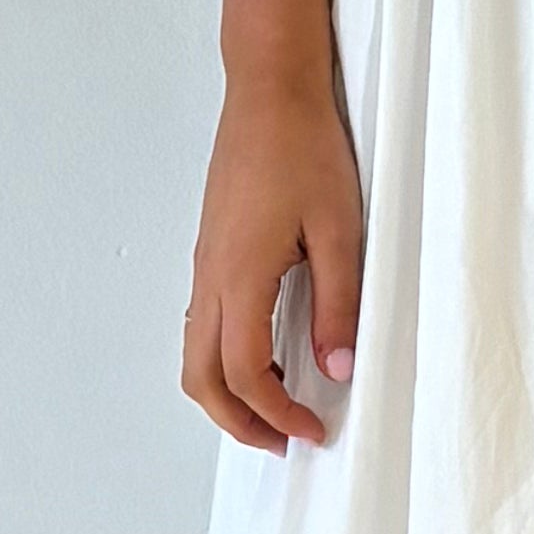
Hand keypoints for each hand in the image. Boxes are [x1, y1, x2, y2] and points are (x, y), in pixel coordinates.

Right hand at [183, 69, 364, 453]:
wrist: (269, 92)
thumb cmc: (305, 149)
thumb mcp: (339, 230)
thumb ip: (339, 303)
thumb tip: (338, 368)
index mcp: (240, 276)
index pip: (246, 374)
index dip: (278, 415)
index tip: (314, 431)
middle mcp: (211, 277)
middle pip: (201, 378)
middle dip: (238, 422)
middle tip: (285, 441)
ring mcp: (204, 264)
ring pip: (194, 354)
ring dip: (227, 394)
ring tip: (276, 409)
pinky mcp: (210, 251)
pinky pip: (201, 324)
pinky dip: (223, 359)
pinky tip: (266, 355)